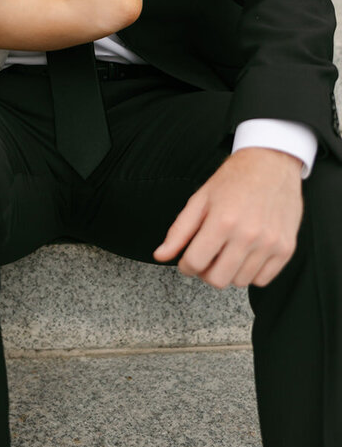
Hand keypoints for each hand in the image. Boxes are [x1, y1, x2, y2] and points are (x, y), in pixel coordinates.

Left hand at [153, 148, 303, 288]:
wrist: (272, 164)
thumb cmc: (234, 179)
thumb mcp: (200, 199)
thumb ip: (179, 230)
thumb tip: (160, 255)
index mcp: (222, 221)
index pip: (195, 263)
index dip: (185, 265)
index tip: (188, 259)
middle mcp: (247, 236)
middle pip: (217, 280)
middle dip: (205, 272)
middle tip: (207, 256)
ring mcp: (269, 244)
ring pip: (239, 282)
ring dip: (228, 271)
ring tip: (228, 250)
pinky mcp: (286, 249)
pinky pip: (262, 280)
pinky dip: (250, 272)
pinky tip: (245, 253)